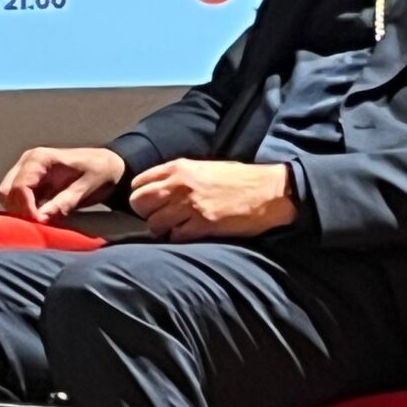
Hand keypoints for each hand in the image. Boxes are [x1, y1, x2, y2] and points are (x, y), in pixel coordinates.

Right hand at [0, 145, 127, 222]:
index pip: (19, 187)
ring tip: (41, 222)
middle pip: (7, 192)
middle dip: (19, 211)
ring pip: (7, 196)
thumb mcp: (85, 189)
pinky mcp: (29, 180)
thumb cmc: (98, 173)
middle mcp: (27, 161)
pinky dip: (23, 210)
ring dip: (20, 211)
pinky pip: (16, 198)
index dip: (26, 209)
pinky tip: (40, 217)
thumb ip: (64, 203)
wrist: (106, 164)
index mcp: (40, 159)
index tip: (40, 224)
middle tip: (39, 226)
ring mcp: (26, 170)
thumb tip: (42, 219)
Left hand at [124, 159, 296, 241]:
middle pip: (139, 203)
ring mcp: (190, 205)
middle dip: (146, 213)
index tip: (150, 203)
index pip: (138, 182)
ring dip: (162, 229)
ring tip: (176, 227)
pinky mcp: (202, 225)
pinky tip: (190, 233)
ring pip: (154, 223)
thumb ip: (178, 176)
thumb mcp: (204, 167)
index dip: (142, 195)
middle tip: (159, 217)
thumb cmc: (238, 179)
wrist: (267, 191)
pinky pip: (175, 236)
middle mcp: (179, 184)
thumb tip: (157, 189)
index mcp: (178, 167)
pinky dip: (178, 238)